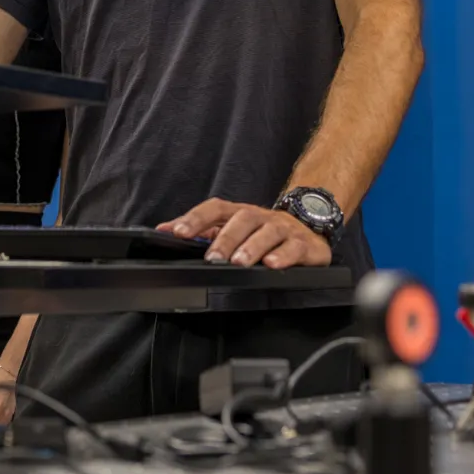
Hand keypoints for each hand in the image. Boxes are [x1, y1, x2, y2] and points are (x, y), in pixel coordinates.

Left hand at [161, 198, 330, 267]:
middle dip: (225, 238)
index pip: (215, 208)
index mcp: (240, 213)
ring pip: (268, 232)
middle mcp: (262, 217)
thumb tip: (164, 230)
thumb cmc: (263, 232)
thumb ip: (201, 230)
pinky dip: (284, 256)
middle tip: (212, 258)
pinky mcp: (304, 245)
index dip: (195, 218)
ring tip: (239, 262)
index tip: (177, 233)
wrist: (309, 230)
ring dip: (252, 246)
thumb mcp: (233, 229)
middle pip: (243, 219)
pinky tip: (272, 265)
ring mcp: (284, 229)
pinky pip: (295, 248)